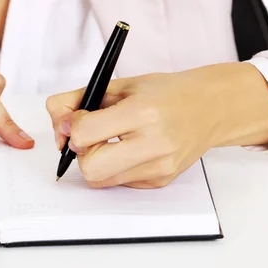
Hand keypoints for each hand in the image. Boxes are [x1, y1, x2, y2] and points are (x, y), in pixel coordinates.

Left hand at [47, 63, 267, 188]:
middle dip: (81, 153)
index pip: (84, 134)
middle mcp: (154, 143)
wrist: (210, 108)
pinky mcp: (161, 181)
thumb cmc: (165, 92)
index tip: (78, 119)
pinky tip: (130, 150)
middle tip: (92, 137)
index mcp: (142, 112)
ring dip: (95, 162)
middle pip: (90, 168)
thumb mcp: (121, 84)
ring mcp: (159, 167)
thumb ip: (79, 98)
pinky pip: (119, 183)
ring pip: (100, 181)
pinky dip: (114, 169)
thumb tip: (57, 125)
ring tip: (111, 142)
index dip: (72, 127)